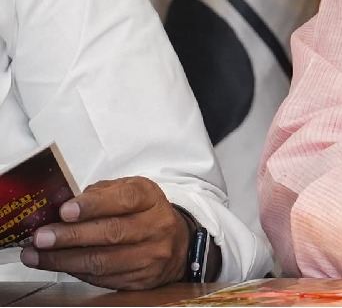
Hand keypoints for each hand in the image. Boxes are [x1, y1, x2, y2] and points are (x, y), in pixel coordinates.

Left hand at [19, 176, 189, 289]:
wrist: (177, 244)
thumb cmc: (144, 213)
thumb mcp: (129, 191)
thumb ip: (99, 194)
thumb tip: (61, 206)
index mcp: (150, 198)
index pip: (124, 199)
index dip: (93, 205)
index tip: (65, 211)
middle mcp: (155, 226)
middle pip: (112, 233)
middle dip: (71, 236)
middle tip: (41, 237)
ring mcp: (150, 255)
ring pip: (103, 261)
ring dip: (64, 260)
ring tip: (36, 255)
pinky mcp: (141, 279)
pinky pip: (102, 278)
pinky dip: (75, 272)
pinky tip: (57, 265)